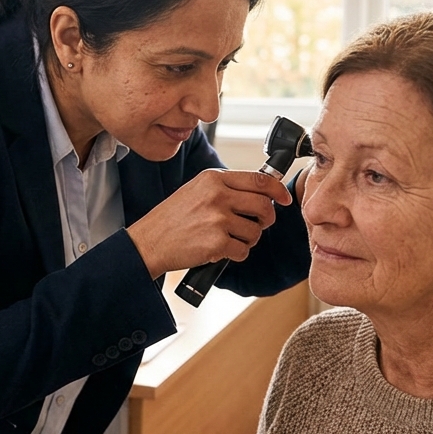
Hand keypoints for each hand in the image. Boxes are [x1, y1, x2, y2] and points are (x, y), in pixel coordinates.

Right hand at [126, 169, 290, 277]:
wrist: (148, 242)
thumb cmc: (171, 219)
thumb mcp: (196, 191)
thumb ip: (225, 188)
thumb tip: (260, 193)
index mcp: (213, 179)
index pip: (259, 180)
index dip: (277, 191)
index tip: (284, 200)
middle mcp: (217, 196)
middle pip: (264, 206)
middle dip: (265, 220)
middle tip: (255, 226)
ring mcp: (218, 219)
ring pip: (255, 231)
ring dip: (247, 240)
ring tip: (228, 240)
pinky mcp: (217, 243)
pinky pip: (243, 251)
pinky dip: (236, 255)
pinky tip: (219, 251)